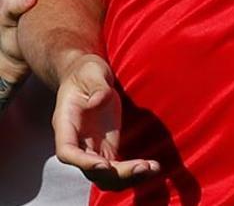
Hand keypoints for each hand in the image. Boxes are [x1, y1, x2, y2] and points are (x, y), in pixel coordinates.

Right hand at [53, 54, 159, 188]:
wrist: (88, 75)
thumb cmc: (87, 71)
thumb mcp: (91, 71)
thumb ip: (96, 86)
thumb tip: (98, 100)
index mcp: (65, 123)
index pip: (67, 152)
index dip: (84, 162)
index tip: (106, 165)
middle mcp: (77, 141)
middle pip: (90, 169)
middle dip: (115, 173)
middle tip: (143, 167)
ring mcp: (91, 147)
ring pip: (104, 175)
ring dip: (126, 177)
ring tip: (153, 169)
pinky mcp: (106, 147)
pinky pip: (117, 166)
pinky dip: (133, 170)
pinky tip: (153, 167)